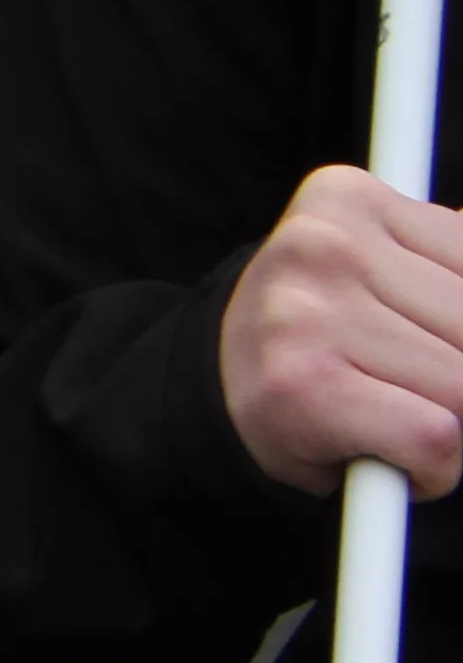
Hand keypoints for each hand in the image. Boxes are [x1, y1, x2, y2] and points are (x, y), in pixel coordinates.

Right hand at [221, 167, 462, 495]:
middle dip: (462, 370)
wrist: (222, 391)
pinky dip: (434, 466)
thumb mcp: (392, 267)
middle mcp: (319, 243)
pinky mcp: (301, 387)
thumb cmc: (332, 334)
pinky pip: (437, 437)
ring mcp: (304, 314)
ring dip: (452, 420)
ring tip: (394, 413)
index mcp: (345, 196)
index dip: (462, 321)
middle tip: (411, 381)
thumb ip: (451, 266)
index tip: (425, 333)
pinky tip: (389, 453)